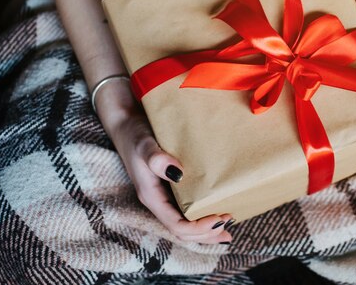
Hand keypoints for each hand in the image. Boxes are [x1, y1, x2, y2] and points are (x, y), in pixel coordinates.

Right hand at [95, 78, 233, 243]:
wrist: (127, 122)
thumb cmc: (135, 134)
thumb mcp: (144, 145)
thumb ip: (156, 159)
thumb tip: (178, 173)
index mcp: (151, 197)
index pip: (177, 225)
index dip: (198, 228)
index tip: (219, 219)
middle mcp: (159, 201)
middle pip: (183, 230)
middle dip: (206, 233)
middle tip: (228, 225)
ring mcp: (164, 195)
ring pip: (185, 221)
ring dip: (206, 228)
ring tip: (227, 226)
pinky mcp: (170, 186)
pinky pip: (187, 208)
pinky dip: (202, 214)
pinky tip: (216, 210)